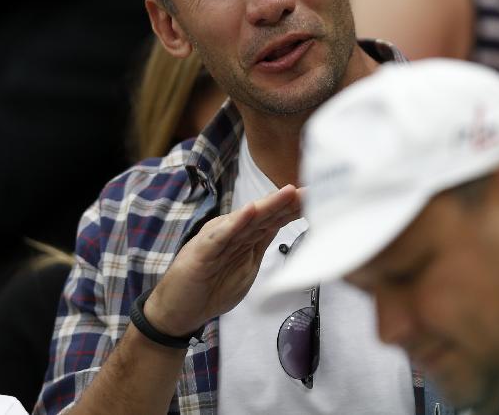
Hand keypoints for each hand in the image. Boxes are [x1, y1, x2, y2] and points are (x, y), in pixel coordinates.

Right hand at [143, 185, 301, 336]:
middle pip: (264, 215)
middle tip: (315, 189)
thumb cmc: (208, 290)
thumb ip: (259, 247)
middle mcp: (230, 233)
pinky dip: (236, 223)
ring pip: (246, 220)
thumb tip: (280, 231)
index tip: (321, 199)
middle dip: (289, 202)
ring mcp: (215, 240)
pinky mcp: (202, 252)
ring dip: (268, 205)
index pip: (272, 220)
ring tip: (289, 192)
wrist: (178, 310)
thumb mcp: (244, 269)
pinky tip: (251, 211)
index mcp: (242, 238)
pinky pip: (221, 236)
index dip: (295, 209)